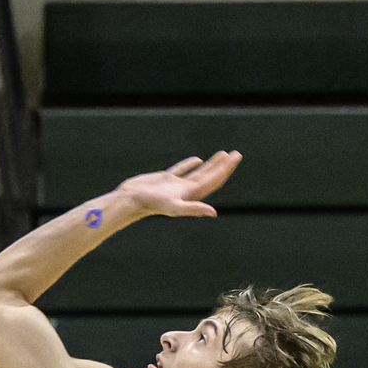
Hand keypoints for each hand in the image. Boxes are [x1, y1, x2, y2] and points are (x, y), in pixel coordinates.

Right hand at [117, 152, 240, 219]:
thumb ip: (194, 209)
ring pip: (198, 172)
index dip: (225, 170)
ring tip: (222, 154)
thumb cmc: (150, 204)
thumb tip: (213, 213)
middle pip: (210, 176)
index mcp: (190, 195)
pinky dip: (190, 164)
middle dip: (223, 166)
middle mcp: (185, 191)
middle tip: (236, 154)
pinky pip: (182, 170)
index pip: (213, 181)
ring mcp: (175, 185)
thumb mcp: (174, 206)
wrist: (130, 200)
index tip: (234, 158)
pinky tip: (197, 160)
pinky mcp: (165, 179)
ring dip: (211, 164)